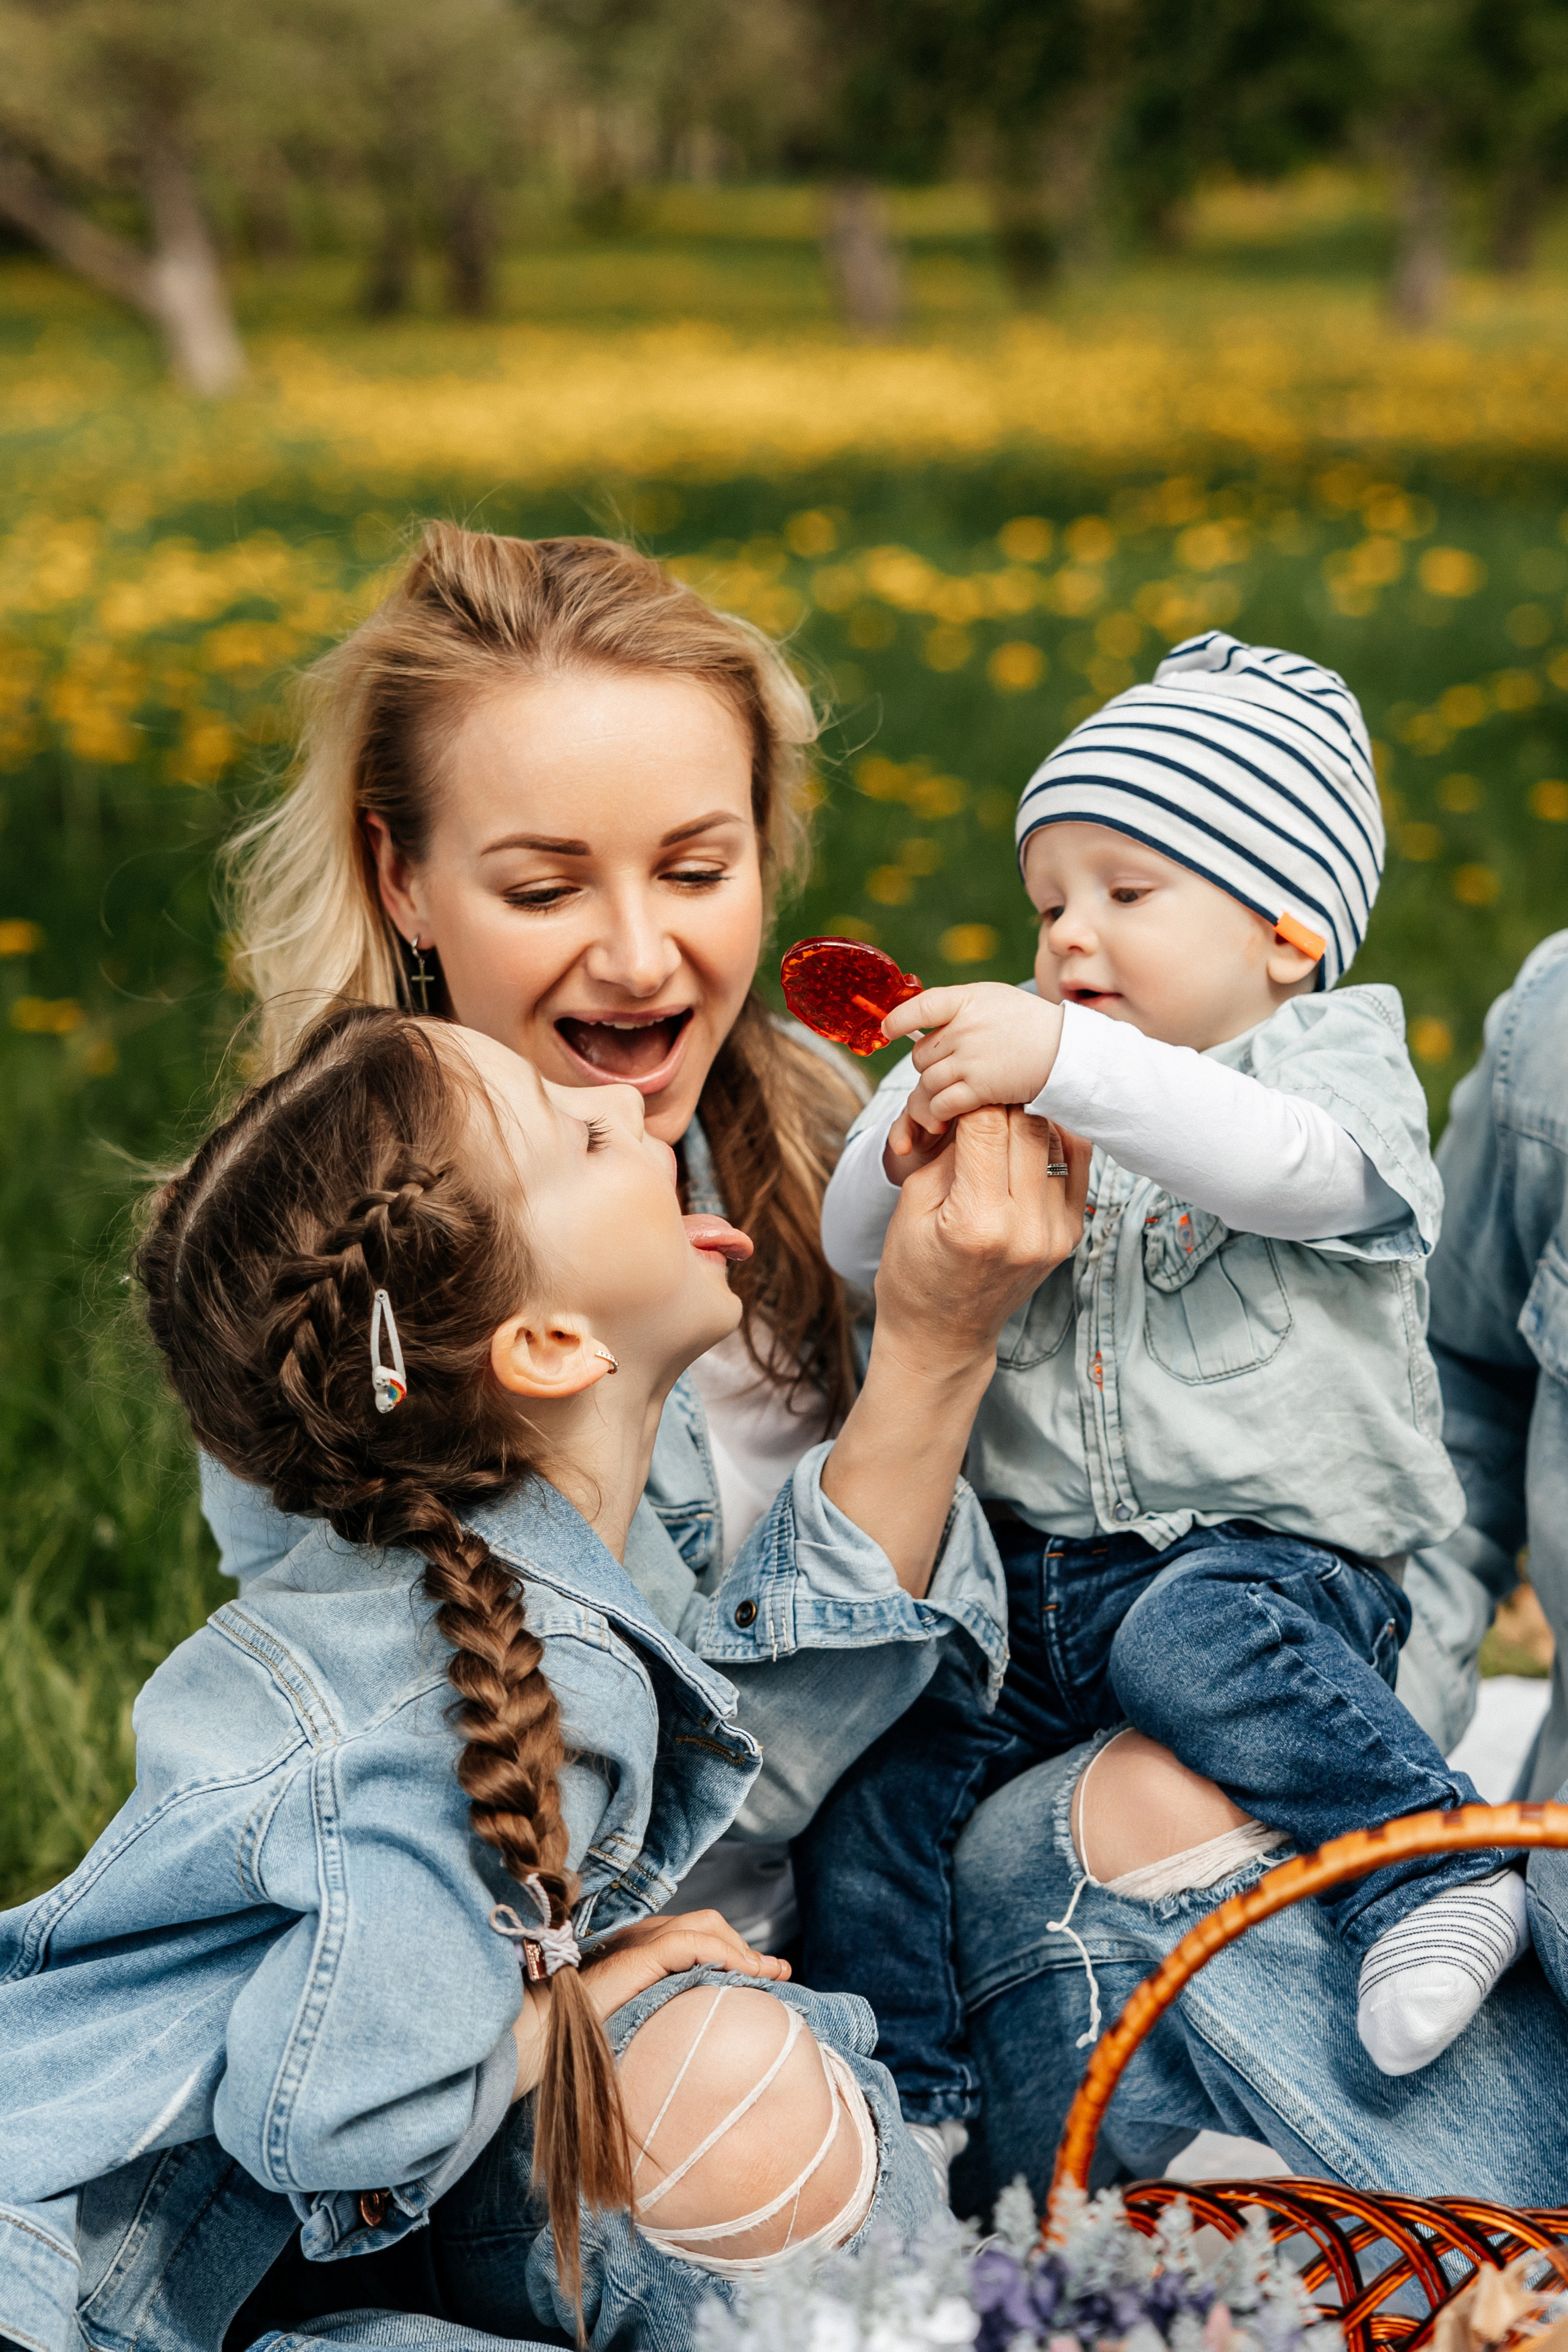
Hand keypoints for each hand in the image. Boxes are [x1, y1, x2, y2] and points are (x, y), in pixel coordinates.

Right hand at [510, 1909, 789, 2099]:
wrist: (540, 2043)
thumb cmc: (581, 2044)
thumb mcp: (638, 2025)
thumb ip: (664, 2017)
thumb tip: (703, 2038)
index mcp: (639, 1952)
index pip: (697, 1935)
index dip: (736, 1949)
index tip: (771, 1973)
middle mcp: (639, 1939)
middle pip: (707, 1924)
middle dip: (745, 1946)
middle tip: (776, 1973)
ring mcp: (635, 1943)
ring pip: (703, 1926)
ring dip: (741, 1949)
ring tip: (766, 1976)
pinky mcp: (636, 1956)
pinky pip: (690, 1942)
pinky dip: (722, 1954)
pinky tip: (743, 1975)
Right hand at [874, 1104, 1089, 1373]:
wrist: (943, 1335)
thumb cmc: (913, 1271)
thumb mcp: (913, 1203)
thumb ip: (949, 1149)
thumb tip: (979, 1098)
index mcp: (978, 1222)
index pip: (987, 1125)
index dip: (970, 1096)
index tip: (957, 1088)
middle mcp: (1026, 1228)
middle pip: (1026, 1124)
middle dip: (999, 1099)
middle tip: (980, 1090)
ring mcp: (1056, 1234)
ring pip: (1055, 1137)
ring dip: (1027, 1115)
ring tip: (1002, 1111)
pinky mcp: (1071, 1234)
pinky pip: (1075, 1162)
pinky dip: (1053, 1138)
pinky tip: (1029, 1133)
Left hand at [882, 985, 1064, 1146]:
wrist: (1068, 1052)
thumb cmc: (1031, 1025)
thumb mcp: (995, 999)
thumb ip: (959, 1007)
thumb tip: (922, 1021)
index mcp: (967, 1000)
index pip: (921, 1006)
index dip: (899, 1019)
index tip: (888, 1029)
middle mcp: (965, 1028)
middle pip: (920, 1054)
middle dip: (928, 1066)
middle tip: (947, 1073)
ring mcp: (971, 1059)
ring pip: (927, 1082)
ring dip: (933, 1093)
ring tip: (950, 1095)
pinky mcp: (980, 1088)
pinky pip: (941, 1104)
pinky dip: (940, 1112)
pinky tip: (950, 1114)